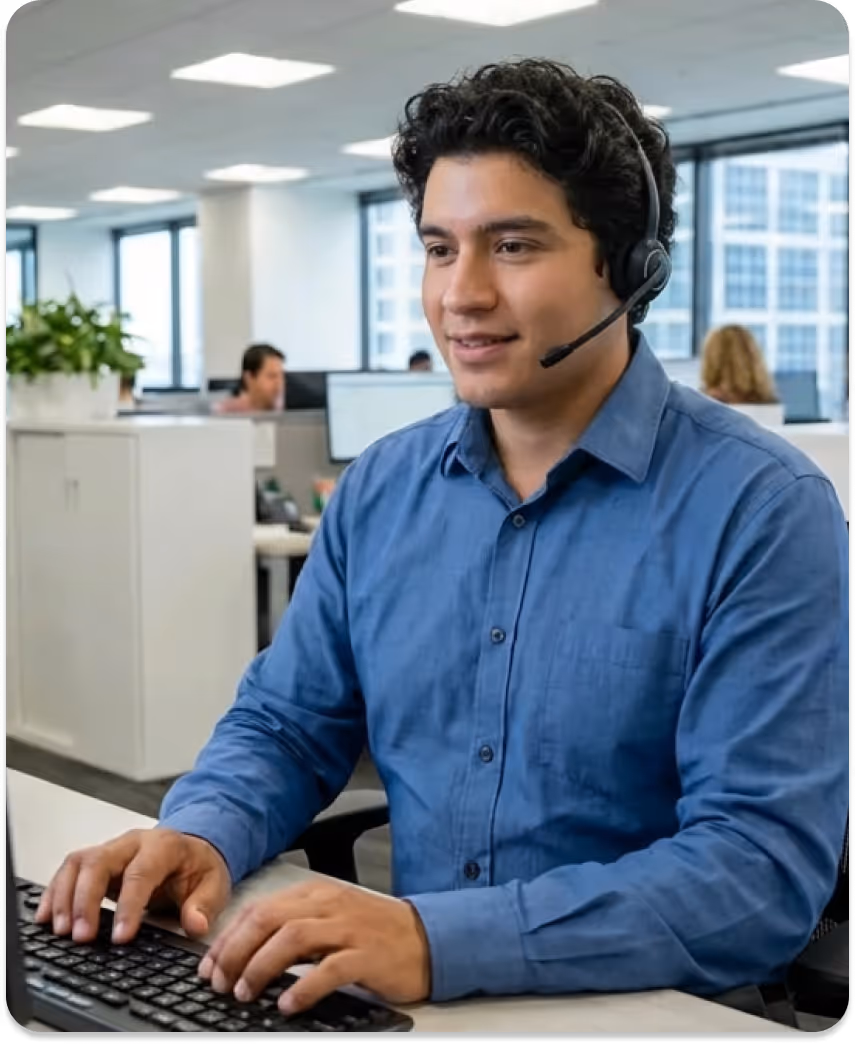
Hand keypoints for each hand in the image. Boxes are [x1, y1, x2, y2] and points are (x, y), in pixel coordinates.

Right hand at [34, 828, 231, 944]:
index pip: (141, 873)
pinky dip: (54, 892)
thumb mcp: (214, 885)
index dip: (129, 906)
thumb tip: (196, 924)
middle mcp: (133, 843)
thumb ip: (205, 905)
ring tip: (61, 931)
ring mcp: (112, 849)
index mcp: (164, 846)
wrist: (191, 850)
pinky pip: (69, 870)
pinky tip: (46, 916)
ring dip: (65, 897)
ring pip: (79, 864)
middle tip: (82, 937)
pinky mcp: (97, 861)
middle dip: (87, 900)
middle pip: (100, 863)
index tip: (121, 937)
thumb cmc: (198, 868)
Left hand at [199, 879, 430, 1015]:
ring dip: (262, 967)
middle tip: (219, 982)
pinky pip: (329, 969)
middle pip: (270, 920)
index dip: (229, 938)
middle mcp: (329, 905)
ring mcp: (349, 929)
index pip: (260, 909)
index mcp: (317, 895)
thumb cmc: (375, 933)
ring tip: (246, 993)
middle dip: (236, 951)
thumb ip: (295, 928)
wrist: (428, 938)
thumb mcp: (332, 920)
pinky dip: (303, 987)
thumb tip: (247, 954)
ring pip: (293, 939)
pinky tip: (287, 1004)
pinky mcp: (367, 955)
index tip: (208, 966)